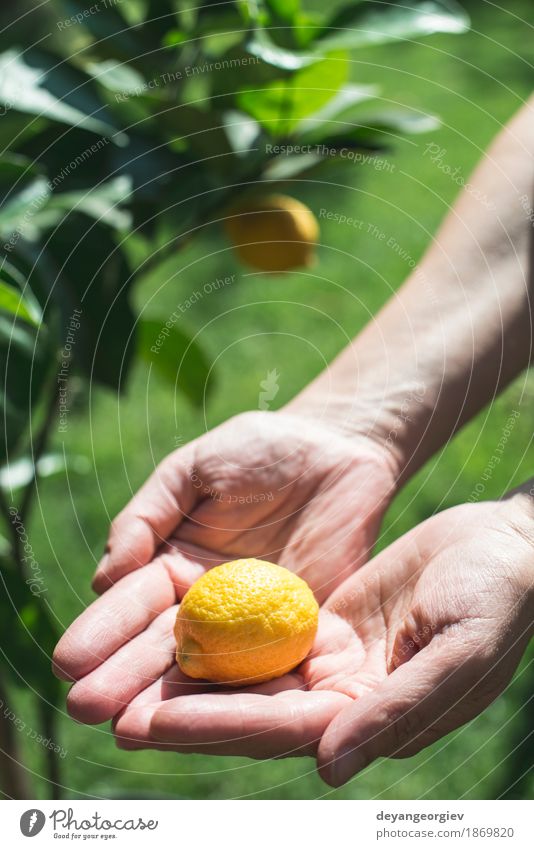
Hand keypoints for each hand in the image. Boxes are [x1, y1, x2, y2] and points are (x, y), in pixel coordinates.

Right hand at [53, 409, 396, 720]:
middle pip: (159, 647)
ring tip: (129, 732)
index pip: (130, 605)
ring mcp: (252, 623)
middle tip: (88, 709)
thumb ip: (147, 516)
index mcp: (172, 564)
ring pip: (207, 670)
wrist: (338, 448)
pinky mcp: (299, 631)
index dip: (101, 633)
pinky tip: (215, 723)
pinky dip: (244, 696)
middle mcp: (206, 603)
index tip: (69, 663)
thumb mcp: (193, 470)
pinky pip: (271, 667)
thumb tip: (102, 578)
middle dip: (121, 678)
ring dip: (170, 702)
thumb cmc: (260, 449)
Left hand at [107, 495, 531, 784]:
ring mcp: (331, 660)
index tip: (154, 719)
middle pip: (251, 709)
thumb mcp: (457, 653)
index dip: (218, 725)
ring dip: (191, 676)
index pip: (282, 729)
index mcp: (372, 718)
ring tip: (125, 678)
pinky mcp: (324, 622)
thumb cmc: (497, 599)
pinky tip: (175, 625)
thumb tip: (328, 764)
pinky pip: (264, 630)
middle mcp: (343, 698)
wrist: (506, 547)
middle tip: (113, 711)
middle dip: (184, 711)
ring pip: (249, 673)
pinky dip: (222, 633)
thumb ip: (397, 710)